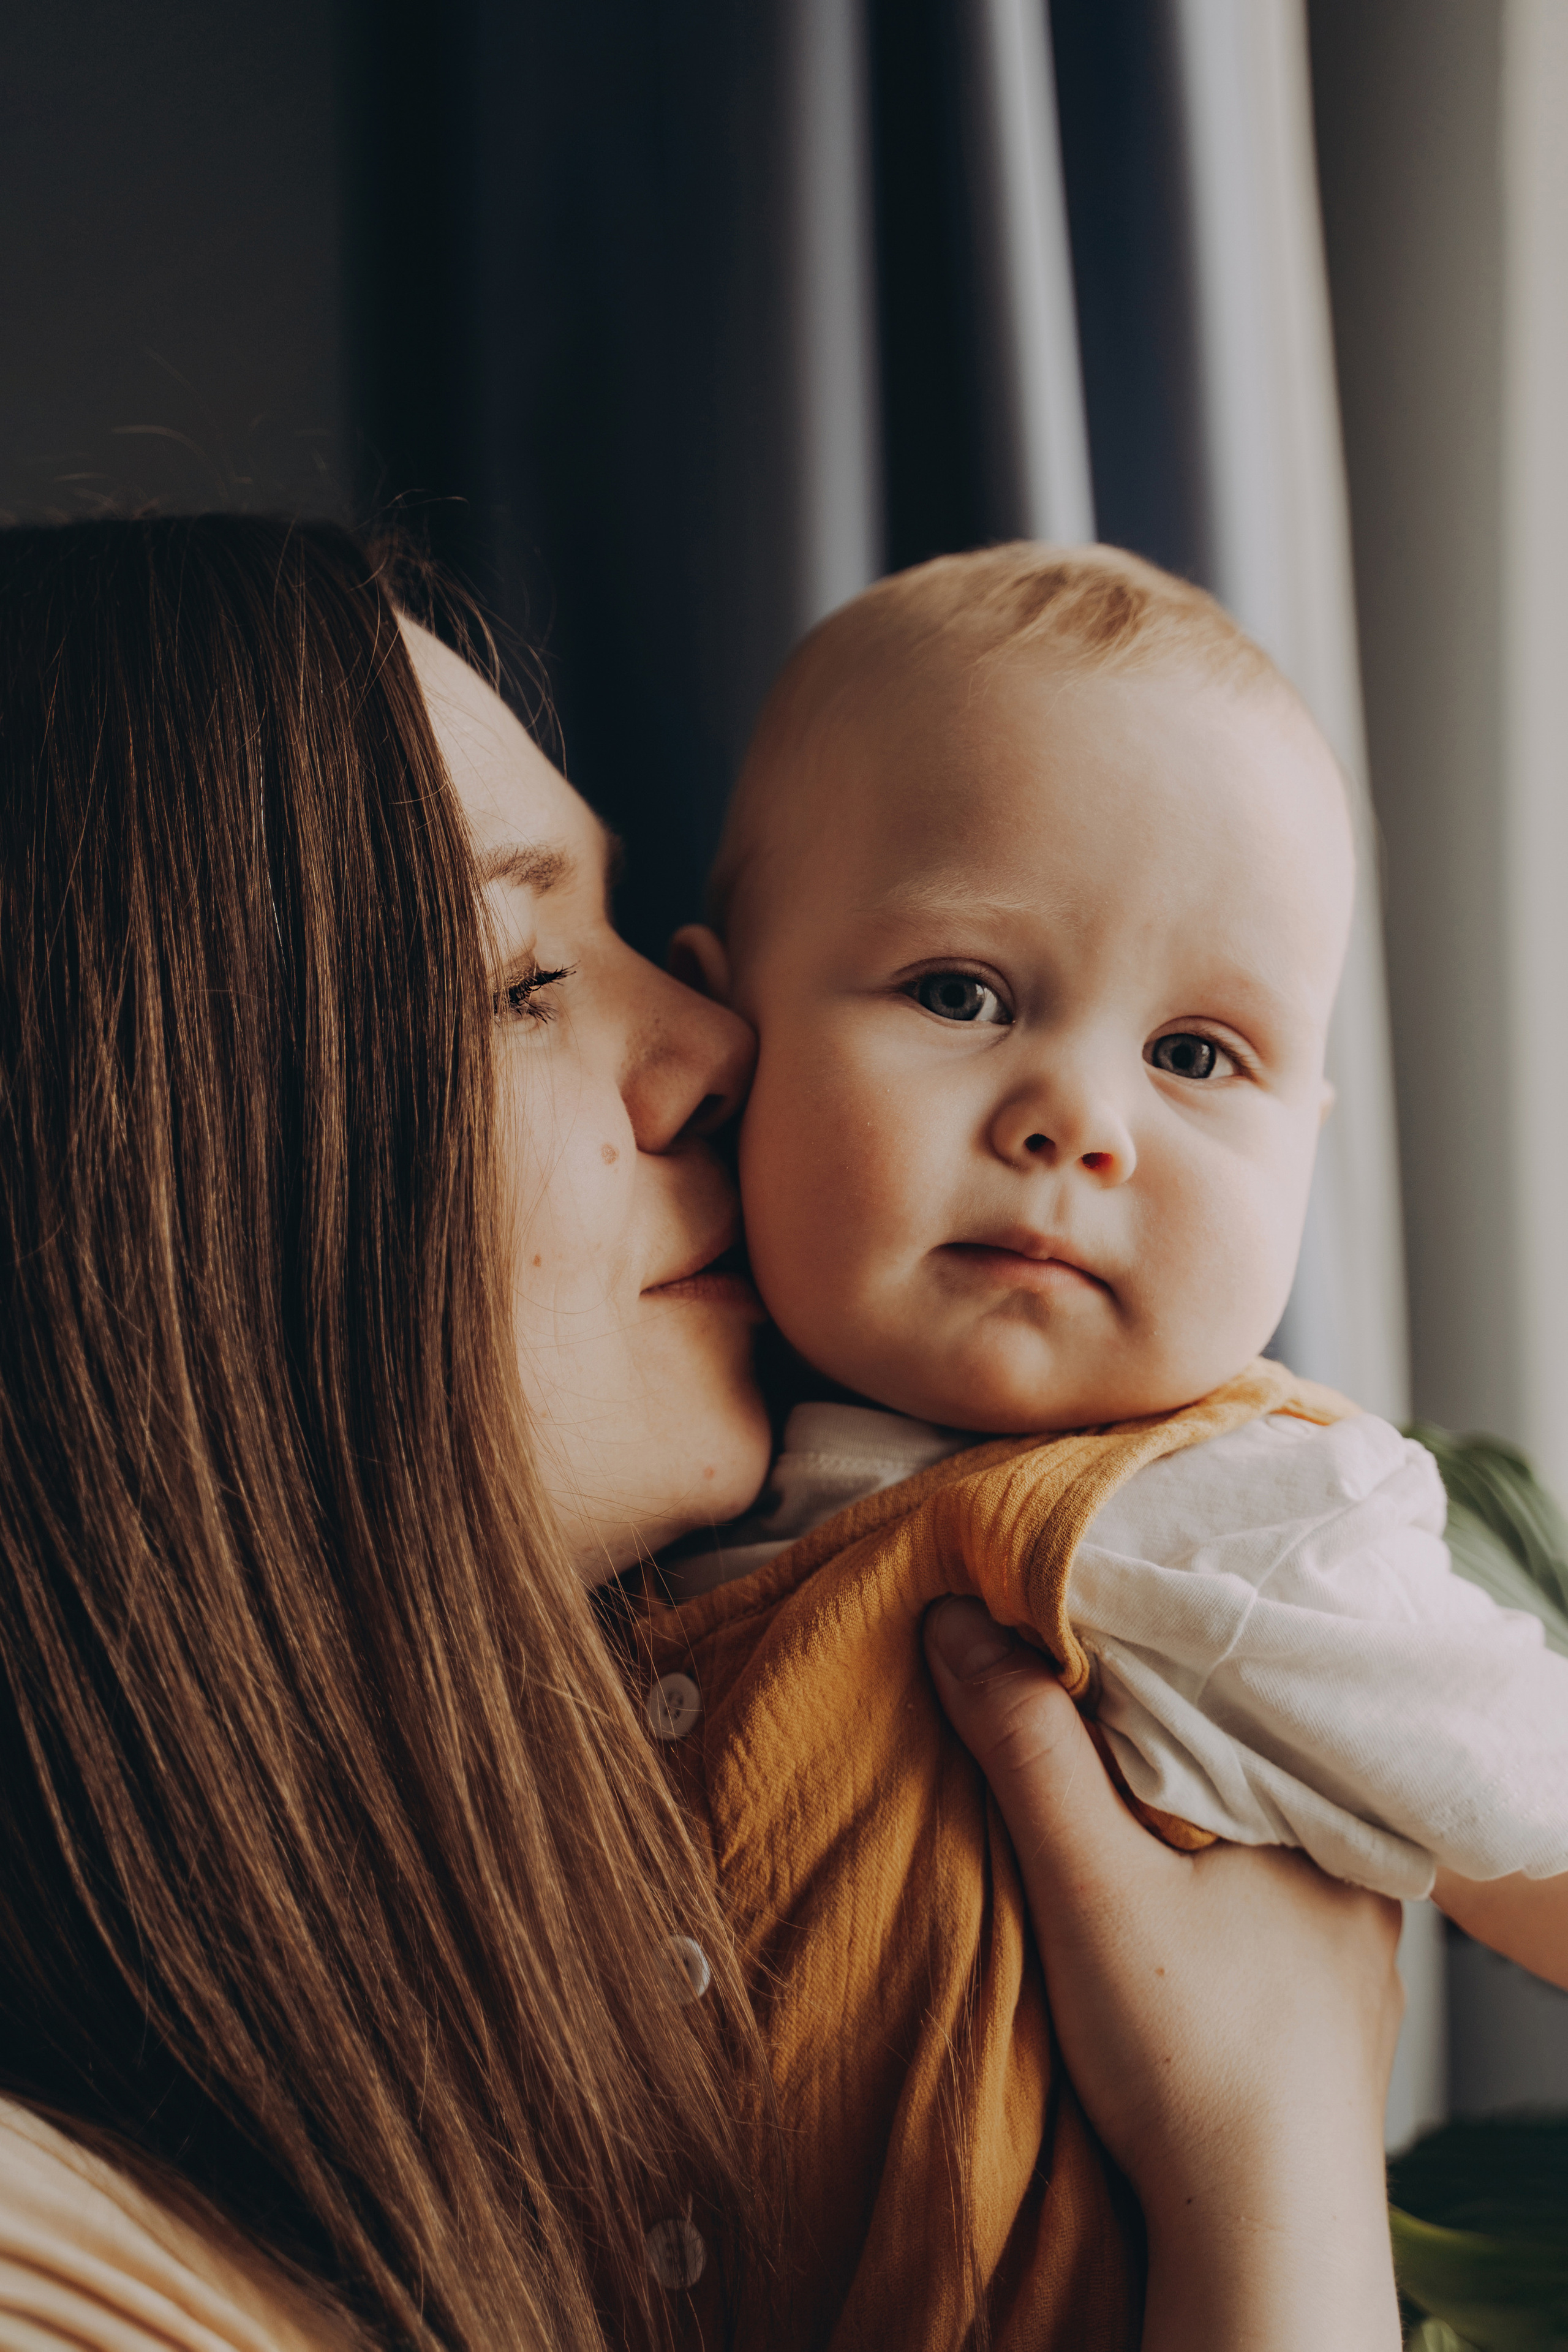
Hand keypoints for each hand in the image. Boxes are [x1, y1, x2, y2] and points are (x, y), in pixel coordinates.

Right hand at [925, 1598, 1403, 2351]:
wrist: (1259, 2239)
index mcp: (1323, 1809)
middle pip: (1229, 1757)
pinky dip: (1195, 1884)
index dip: (1130, 1649)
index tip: (1048, 1626)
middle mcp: (1357, 1866)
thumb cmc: (1192, 2057)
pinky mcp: (1323, 2009)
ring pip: (1241, 1834)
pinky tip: (1153, 1901)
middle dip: (1143, 1731)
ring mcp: (1348, 1945)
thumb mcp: (1089, 1879)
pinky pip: (1253, 1902)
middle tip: (1051, 1695)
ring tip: (1091, 1792)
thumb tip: (959, 1622)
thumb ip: (1027, 1747)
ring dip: (1168, 1813)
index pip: (1223, 1684)